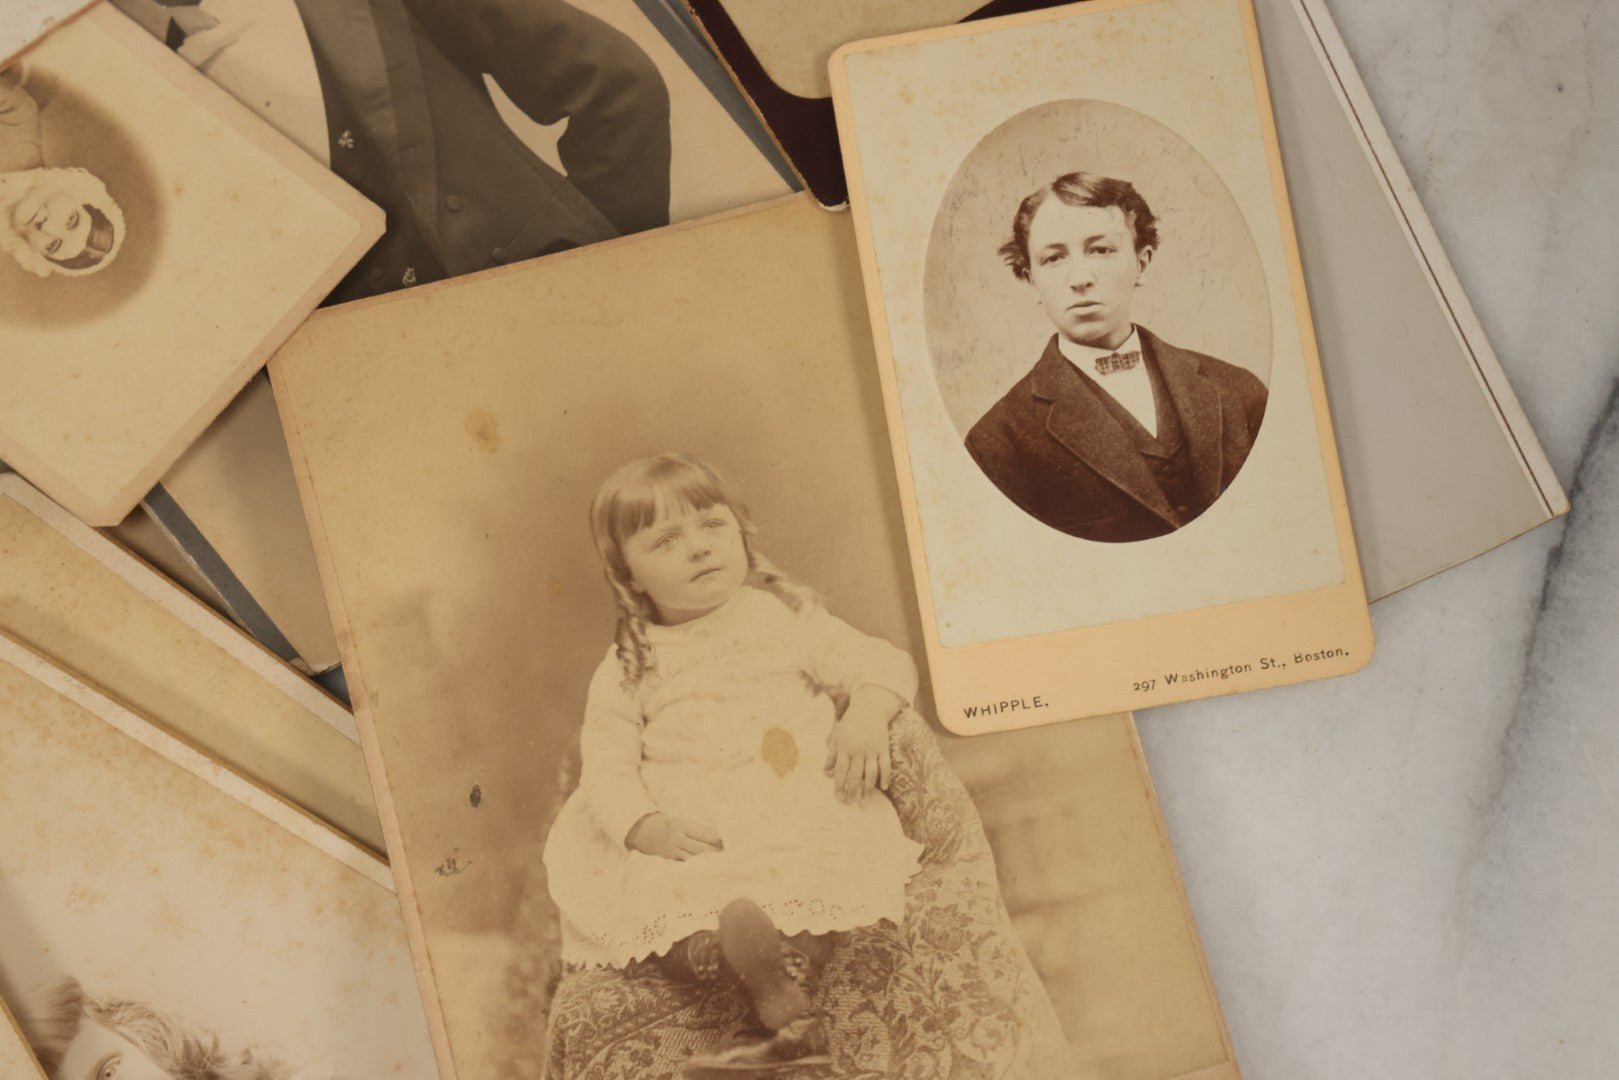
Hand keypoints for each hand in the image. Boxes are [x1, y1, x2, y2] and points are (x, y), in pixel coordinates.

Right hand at [625, 812, 723, 860]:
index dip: (718, 840)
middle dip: (715, 853)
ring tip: (719, 864)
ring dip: (707, 862)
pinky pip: (685, 865)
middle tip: (728, 857)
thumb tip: (720, 839)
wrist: (647, 833)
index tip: (728, 844)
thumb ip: (700, 829)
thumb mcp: (685, 822)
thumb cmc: (672, 826)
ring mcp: (672, 851)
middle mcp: (677, 838)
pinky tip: (705, 869)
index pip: (704, 834)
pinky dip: (696, 867)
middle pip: (701, 849)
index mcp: (682, 825)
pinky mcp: (669, 861)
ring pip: (694, 859)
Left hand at [824, 686, 900, 802]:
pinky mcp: (884, 748)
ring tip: (865, 799)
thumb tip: (825, 773)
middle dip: (851, 791)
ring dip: (868, 788)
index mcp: (844, 748)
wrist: (869, 708)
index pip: (840, 771)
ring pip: (871, 773)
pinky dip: (886, 776)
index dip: (839, 786)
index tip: (838, 797)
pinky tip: (884, 787)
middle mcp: (858, 750)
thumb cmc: (850, 724)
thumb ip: (832, 755)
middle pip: (855, 775)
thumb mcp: (837, 737)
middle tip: (849, 803)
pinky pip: (886, 765)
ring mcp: (872, 750)